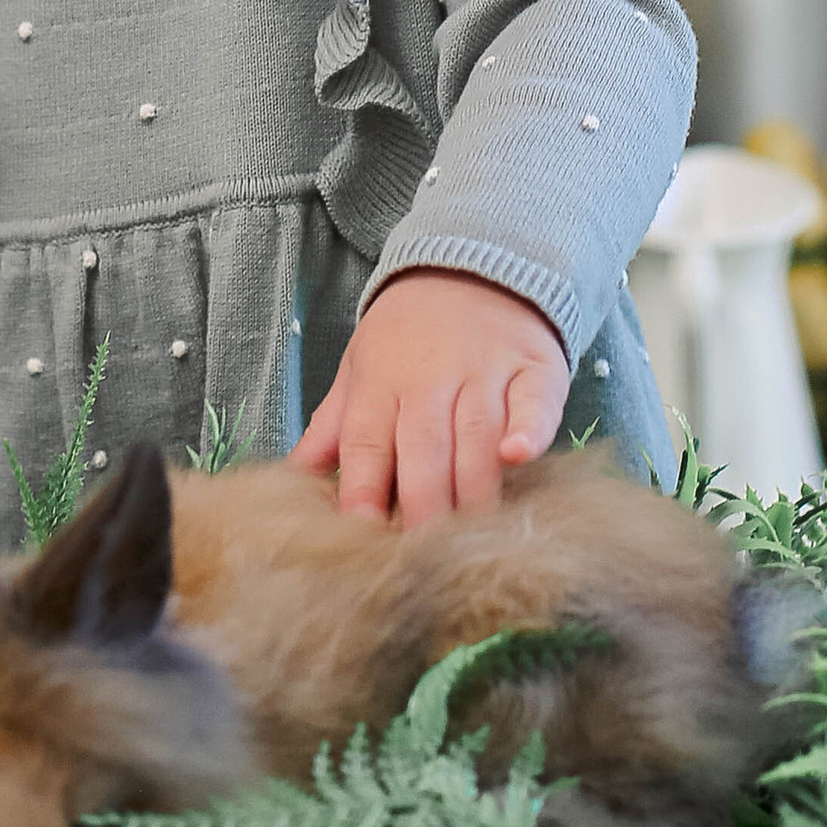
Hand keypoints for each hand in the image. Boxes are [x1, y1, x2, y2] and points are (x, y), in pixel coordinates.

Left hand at [294, 268, 569, 527]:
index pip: (367, 444)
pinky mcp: (534, 368)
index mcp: (380, 383)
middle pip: (423, 450)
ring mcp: (485, 372)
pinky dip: (527, 429)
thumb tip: (293, 480)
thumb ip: (333, 429)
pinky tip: (518, 457)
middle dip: (423, 507)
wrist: (473, 268)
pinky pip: (533, 403)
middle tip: (424, 558)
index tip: (364, 537)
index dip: (364, 491)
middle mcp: (430, 378)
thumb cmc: (407, 335)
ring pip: (476, 437)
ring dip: (472, 488)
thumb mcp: (359, 369)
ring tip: (470, 537)